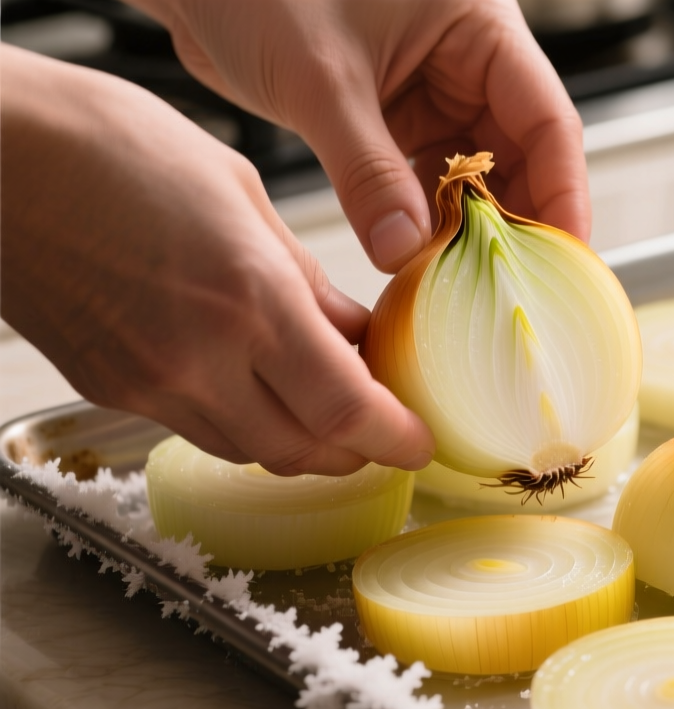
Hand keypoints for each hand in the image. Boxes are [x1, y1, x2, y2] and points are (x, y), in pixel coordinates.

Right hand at [0, 47, 433, 475]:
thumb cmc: (107, 146)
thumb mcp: (242, 195)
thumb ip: (308, 281)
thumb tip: (358, 334)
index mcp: (251, 300)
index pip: (348, 412)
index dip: (396, 440)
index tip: (420, 442)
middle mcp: (200, 358)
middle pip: (305, 451)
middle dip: (355, 449)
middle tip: (383, 425)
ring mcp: (148, 382)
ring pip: (251, 452)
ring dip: (300, 442)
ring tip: (326, 404)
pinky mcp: (110, 387)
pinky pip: (198, 429)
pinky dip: (243, 423)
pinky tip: (257, 385)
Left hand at [130, 0, 589, 270]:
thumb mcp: (320, 79)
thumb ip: (367, 171)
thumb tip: (406, 252)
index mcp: (479, 26)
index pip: (548, 120)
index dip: (563, 193)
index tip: (562, 258)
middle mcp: (465, 58)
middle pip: (520, 155)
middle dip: (515, 222)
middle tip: (512, 290)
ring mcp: (428, 87)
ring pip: (471, 174)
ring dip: (465, 229)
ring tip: (462, 285)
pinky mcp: (387, 113)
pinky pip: (422, 178)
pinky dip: (420, 220)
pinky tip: (417, 262)